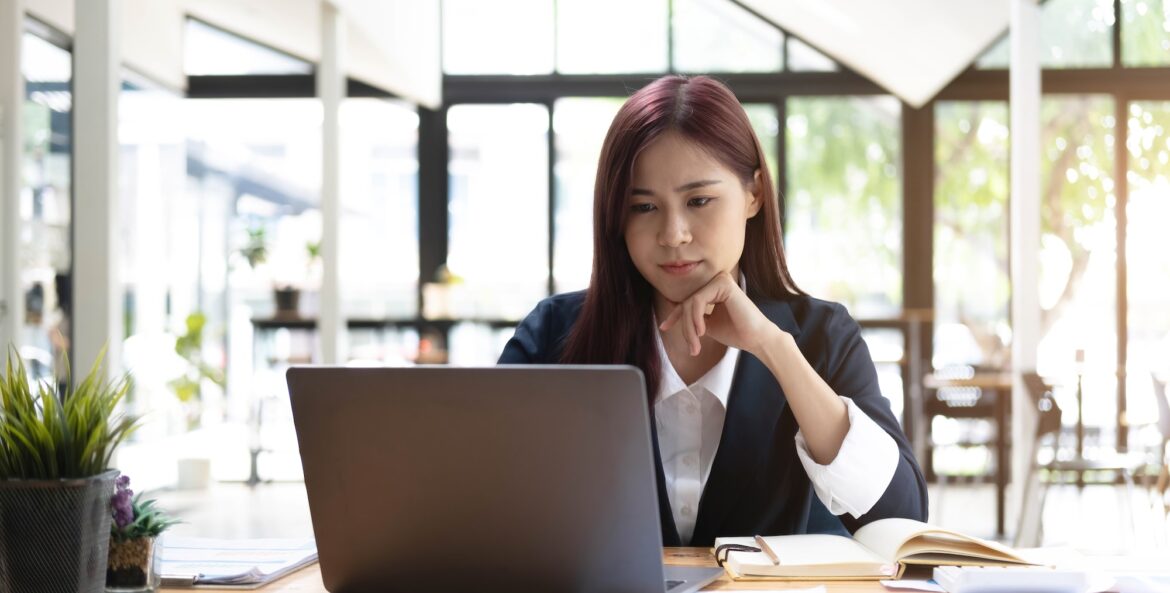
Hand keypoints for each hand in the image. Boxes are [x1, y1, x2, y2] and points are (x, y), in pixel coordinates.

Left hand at [658, 271, 780, 356]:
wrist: (756, 339)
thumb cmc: (735, 332)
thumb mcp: (707, 324)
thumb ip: (693, 317)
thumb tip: (673, 309)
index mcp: (714, 289)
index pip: (688, 301)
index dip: (674, 316)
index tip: (663, 327)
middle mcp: (717, 280)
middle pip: (687, 303)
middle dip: (685, 327)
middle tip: (692, 347)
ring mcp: (720, 280)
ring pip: (690, 303)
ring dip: (690, 327)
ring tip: (696, 344)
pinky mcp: (723, 283)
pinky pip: (698, 301)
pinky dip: (696, 318)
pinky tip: (702, 331)